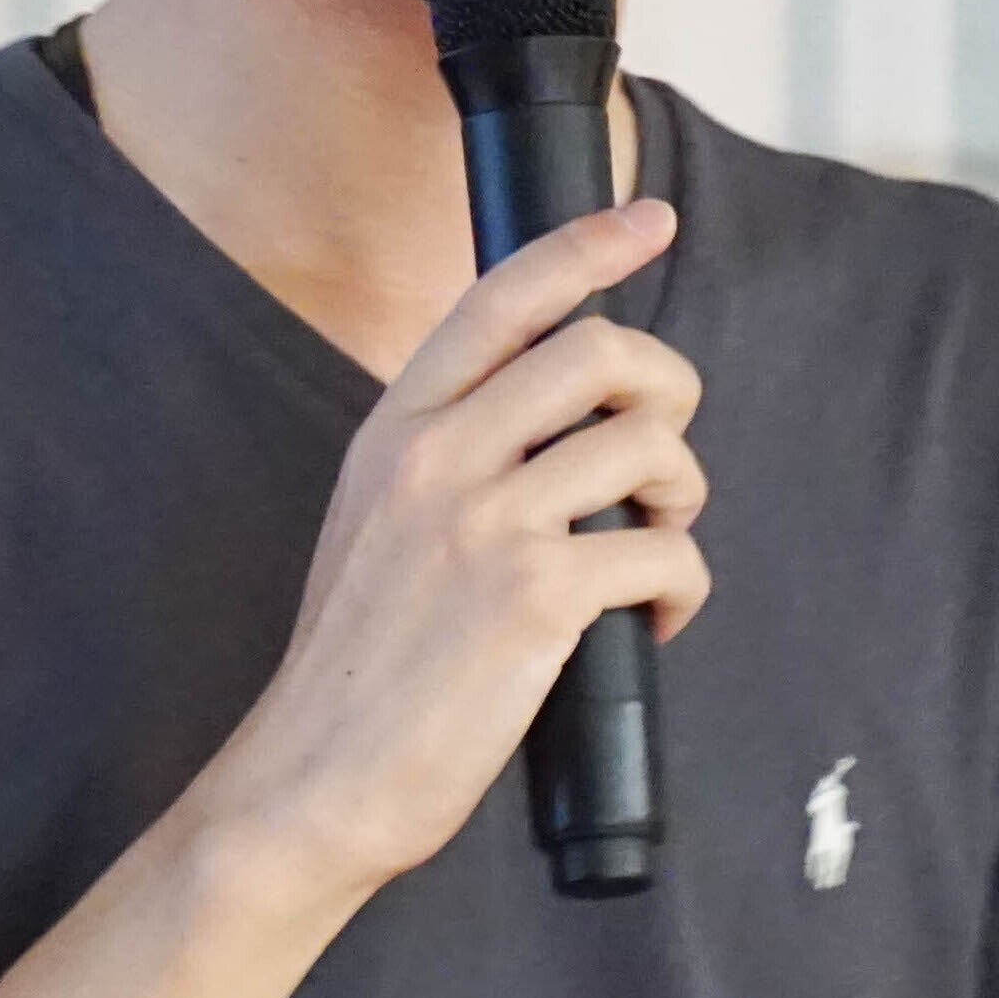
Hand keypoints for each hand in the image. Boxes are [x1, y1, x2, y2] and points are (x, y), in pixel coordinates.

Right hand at [201, 199, 708, 914]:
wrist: (315, 776)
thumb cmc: (355, 663)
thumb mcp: (373, 519)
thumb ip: (445, 456)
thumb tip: (548, 422)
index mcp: (398, 428)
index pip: (500, 297)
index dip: (587, 246)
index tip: (648, 221)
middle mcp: (439, 457)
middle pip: (601, 353)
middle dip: (668, 391)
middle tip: (665, 453)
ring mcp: (487, 523)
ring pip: (644, 446)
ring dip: (683, 493)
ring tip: (659, 542)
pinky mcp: (535, 597)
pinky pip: (661, 552)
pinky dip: (682, 585)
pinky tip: (654, 619)